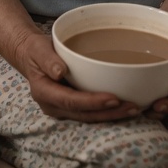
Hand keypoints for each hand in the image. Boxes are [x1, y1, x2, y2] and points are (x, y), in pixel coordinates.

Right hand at [12, 31, 140, 121]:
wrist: (31, 57)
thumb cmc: (36, 50)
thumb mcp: (38, 49)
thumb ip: (47, 59)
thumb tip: (59, 71)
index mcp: (43, 92)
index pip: (71, 101)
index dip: (92, 102)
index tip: (114, 98)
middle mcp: (53, 106)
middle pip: (84, 115)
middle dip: (110, 113)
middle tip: (133, 107)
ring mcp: (62, 110)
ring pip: (90, 118)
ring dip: (112, 115)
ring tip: (136, 109)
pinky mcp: (72, 109)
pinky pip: (91, 114)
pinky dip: (108, 112)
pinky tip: (125, 108)